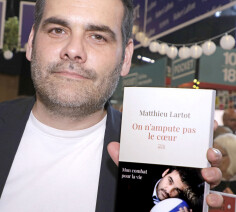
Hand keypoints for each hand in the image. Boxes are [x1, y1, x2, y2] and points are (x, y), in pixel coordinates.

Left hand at [107, 120, 222, 208]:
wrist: (151, 206)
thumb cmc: (148, 181)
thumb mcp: (136, 167)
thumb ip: (125, 157)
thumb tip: (112, 146)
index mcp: (179, 154)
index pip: (195, 140)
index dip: (205, 131)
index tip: (210, 124)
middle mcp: (192, 167)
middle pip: (209, 157)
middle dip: (212, 153)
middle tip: (208, 153)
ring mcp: (198, 183)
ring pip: (214, 176)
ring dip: (214, 174)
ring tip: (206, 174)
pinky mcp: (199, 200)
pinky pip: (213, 200)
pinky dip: (215, 200)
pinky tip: (209, 200)